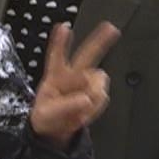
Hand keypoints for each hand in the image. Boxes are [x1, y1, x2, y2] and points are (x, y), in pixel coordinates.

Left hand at [29, 22, 119, 144]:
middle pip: (87, 55)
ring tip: (80, 106)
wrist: (55, 130)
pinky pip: (102, 98)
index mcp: (55, 76)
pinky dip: (96, 107)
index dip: (60, 42)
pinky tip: (85, 111)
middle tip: (110, 28)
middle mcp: (73, 76)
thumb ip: (66, 106)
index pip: (57, 56)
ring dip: (93, 93)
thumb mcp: (47, 114)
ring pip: (99, 80)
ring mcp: (85, 85)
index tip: (63, 27)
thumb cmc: (47, 118)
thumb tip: (86, 99)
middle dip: (99, 40)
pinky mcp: (94, 95)